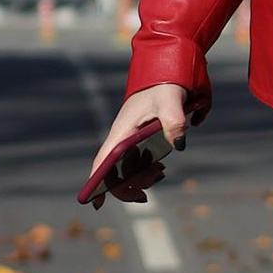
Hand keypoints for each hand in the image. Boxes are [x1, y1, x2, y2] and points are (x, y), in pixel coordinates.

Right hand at [88, 83, 188, 201]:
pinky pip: (137, 163)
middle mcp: (122, 138)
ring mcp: (130, 140)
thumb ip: (175, 122)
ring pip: (126, 170)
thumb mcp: (171, 102)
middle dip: (127, 187)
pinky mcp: (140, 140)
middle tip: (145, 195)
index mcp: (122, 131)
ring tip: (159, 174)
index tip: (94, 202)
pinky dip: (146, 171)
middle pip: (114, 172)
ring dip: (139, 179)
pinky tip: (160, 169)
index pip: (103, 160)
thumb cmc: (164, 85)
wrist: (166, 70)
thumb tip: (178, 145)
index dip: (97, 182)